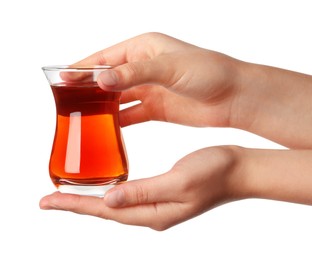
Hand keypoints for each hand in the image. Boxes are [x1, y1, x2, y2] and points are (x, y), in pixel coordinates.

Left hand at [40, 146, 240, 229]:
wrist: (238, 169)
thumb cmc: (215, 172)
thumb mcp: (179, 182)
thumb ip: (144, 193)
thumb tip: (109, 201)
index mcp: (155, 213)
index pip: (105, 211)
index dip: (75, 205)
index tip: (48, 201)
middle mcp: (153, 213)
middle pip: (106, 210)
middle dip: (77, 203)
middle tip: (51, 198)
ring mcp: (158, 204)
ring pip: (116, 204)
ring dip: (92, 199)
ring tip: (71, 192)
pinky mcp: (163, 193)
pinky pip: (129, 195)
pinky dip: (111, 190)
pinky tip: (106, 185)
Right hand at [73, 32, 240, 127]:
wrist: (234, 97)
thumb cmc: (209, 73)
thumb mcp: (170, 67)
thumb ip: (134, 73)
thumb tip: (101, 79)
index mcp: (144, 48)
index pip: (106, 57)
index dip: (83, 67)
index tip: (62, 78)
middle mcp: (144, 68)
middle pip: (108, 78)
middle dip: (88, 88)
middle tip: (67, 101)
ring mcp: (150, 89)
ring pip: (118, 97)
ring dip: (101, 106)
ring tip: (81, 116)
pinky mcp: (157, 108)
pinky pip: (131, 113)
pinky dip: (118, 121)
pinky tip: (105, 128)